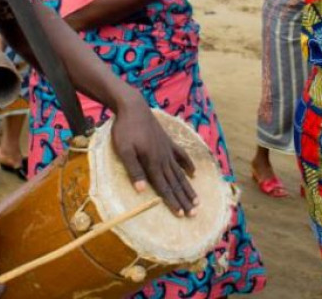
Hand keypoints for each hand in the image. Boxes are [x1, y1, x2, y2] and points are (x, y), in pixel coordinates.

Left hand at [111, 95, 197, 215]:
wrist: (133, 106)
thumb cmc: (125, 129)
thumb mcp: (124, 150)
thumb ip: (133, 170)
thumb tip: (141, 191)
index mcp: (152, 161)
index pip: (163, 186)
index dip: (172, 201)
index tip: (181, 214)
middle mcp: (163, 157)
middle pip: (175, 182)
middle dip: (184, 199)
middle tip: (194, 213)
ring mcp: (167, 149)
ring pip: (180, 172)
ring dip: (188, 187)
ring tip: (197, 199)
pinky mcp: (167, 142)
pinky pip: (181, 155)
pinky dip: (188, 165)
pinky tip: (194, 173)